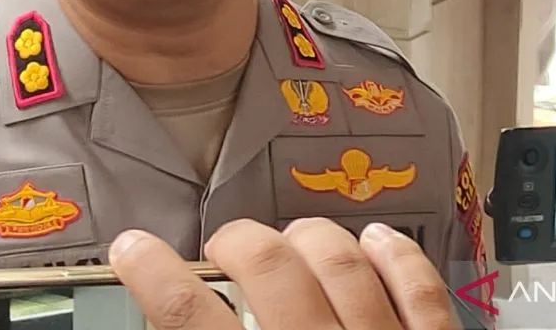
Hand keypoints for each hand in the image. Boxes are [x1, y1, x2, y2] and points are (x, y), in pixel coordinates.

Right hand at [109, 218, 456, 329]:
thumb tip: (169, 317)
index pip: (189, 317)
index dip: (152, 273)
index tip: (133, 250)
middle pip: (270, 270)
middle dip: (238, 244)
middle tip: (227, 248)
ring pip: (342, 264)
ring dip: (308, 241)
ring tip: (291, 242)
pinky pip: (422, 291)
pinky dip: (396, 258)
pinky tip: (375, 239)